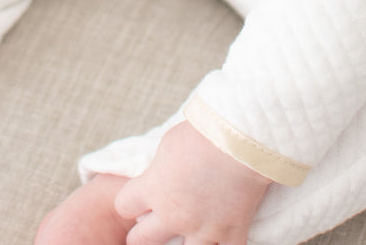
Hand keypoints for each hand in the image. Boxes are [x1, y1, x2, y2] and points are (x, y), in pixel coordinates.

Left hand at [114, 121, 270, 244]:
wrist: (242, 138)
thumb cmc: (204, 132)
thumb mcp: (169, 144)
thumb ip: (160, 168)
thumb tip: (158, 177)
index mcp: (154, 188)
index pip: (124, 205)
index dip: (131, 201)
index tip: (138, 198)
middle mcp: (173, 215)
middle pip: (141, 240)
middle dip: (143, 233)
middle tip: (151, 227)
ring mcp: (203, 229)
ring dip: (181, 244)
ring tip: (185, 234)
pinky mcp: (231, 233)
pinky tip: (219, 241)